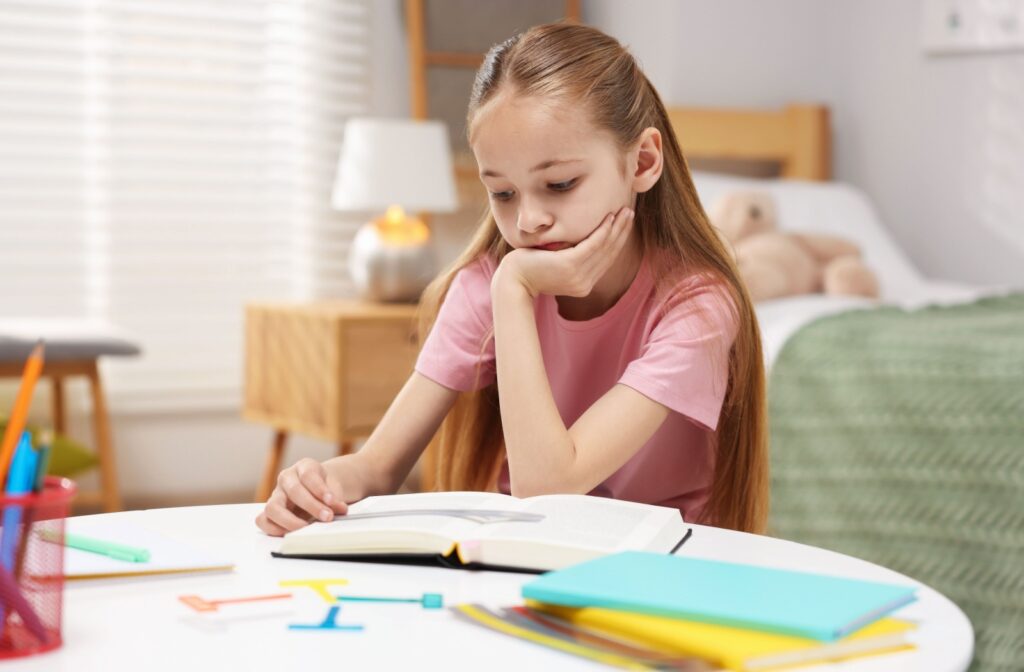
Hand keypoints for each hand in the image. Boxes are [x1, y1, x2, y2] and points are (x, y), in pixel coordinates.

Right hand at [255, 458, 348, 535]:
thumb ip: (336, 500)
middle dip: (312, 506)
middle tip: (327, 517)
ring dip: (290, 521)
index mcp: (304, 467)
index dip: (320, 489)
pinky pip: (262, 520)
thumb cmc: (326, 489)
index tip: (332, 501)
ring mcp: (276, 494)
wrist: (320, 490)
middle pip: (294, 491)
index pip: (308, 475)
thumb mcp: (334, 490)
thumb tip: (339, 510)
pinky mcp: (269, 511)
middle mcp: (287, 478)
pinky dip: (275, 529)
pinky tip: (291, 533)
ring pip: (272, 507)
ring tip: (306, 529)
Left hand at [495, 206, 634, 298]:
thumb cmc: (529, 268)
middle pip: (609, 254)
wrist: (512, 280)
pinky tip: (609, 218)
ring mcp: (578, 276)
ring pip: (604, 248)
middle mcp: (584, 283)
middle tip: (630, 213)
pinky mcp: (570, 266)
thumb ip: (571, 258)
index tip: (624, 225)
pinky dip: (603, 231)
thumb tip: (580, 243)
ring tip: (625, 212)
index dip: (617, 241)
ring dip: (617, 228)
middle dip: (622, 232)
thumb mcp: (555, 265)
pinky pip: (592, 245)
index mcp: (583, 285)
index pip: (606, 260)